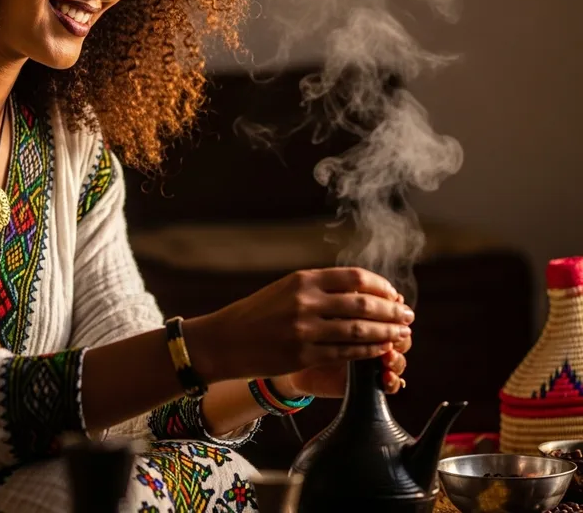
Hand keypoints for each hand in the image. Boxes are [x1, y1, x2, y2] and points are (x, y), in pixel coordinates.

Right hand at [185, 268, 413, 385]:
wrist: (226, 340)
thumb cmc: (257, 313)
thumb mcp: (286, 289)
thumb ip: (319, 288)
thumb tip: (360, 290)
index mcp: (303, 279)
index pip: (355, 278)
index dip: (381, 287)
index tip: (394, 295)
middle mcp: (305, 301)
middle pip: (363, 304)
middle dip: (391, 311)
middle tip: (407, 316)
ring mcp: (305, 330)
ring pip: (358, 330)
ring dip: (386, 333)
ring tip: (401, 335)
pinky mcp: (303, 355)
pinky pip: (345, 353)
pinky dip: (368, 351)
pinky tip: (380, 351)